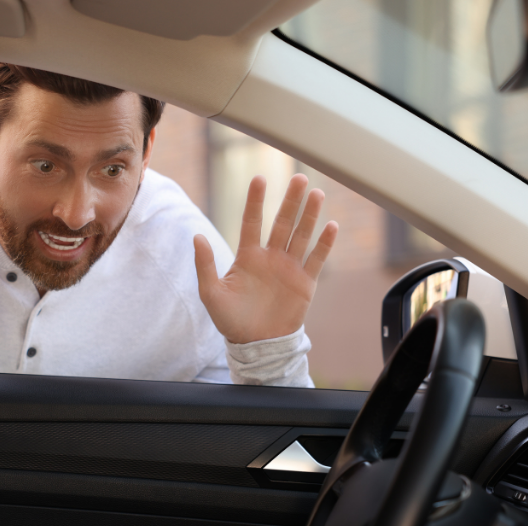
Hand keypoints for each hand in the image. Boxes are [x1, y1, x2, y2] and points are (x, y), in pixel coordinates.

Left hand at [194, 174, 337, 343]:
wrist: (255, 345)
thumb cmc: (230, 320)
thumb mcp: (211, 293)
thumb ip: (205, 265)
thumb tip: (196, 236)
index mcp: (248, 256)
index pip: (252, 222)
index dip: (256, 201)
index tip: (260, 179)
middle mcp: (270, 257)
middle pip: (282, 223)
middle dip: (291, 201)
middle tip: (299, 179)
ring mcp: (289, 268)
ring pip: (301, 235)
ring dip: (309, 215)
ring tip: (316, 194)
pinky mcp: (305, 283)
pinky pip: (316, 259)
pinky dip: (324, 244)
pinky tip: (330, 225)